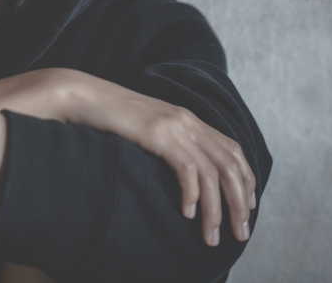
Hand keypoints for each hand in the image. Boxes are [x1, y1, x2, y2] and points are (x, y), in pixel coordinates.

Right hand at [115, 100, 256, 246]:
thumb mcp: (150, 128)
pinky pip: (186, 168)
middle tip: (240, 233)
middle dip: (239, 203)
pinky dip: (192, 194)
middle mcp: (187, 121)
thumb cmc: (112, 118)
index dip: (246, 180)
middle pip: (229, 165)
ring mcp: (173, 126)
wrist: (85, 97)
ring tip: (211, 235)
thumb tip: (185, 174)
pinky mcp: (157, 133)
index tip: (247, 208)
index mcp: (189, 119)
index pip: (232, 150)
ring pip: (211, 172)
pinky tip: (187, 212)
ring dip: (216, 209)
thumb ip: (171, 143)